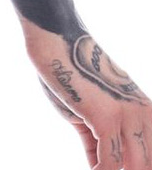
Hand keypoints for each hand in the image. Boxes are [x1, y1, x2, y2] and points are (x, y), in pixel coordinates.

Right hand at [23, 18, 151, 168]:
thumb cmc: (70, 73)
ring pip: (136, 167)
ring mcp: (128, 116)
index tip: (125, 166)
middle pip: (148, 162)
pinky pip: (108, 164)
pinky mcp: (107, 119)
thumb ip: (99, 140)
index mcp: (146, 110)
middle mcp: (144, 113)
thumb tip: (99, 168)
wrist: (57, 42)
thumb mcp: (91, 110)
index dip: (140, 164)